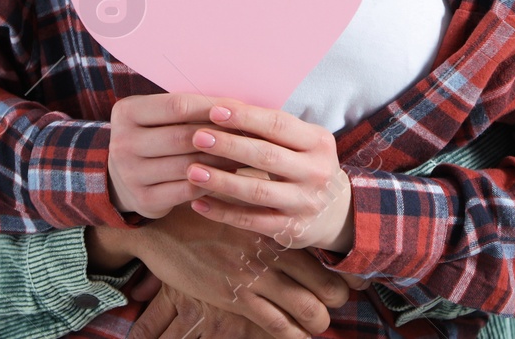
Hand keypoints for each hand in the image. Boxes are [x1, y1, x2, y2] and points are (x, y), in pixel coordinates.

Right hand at [108, 93, 245, 218]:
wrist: (121, 177)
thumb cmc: (153, 136)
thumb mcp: (157, 115)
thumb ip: (187, 108)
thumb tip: (236, 105)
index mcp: (126, 112)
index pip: (177, 106)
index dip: (211, 107)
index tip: (240, 107)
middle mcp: (122, 143)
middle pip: (183, 136)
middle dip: (221, 135)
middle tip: (250, 133)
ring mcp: (130, 174)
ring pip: (188, 165)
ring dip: (222, 160)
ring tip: (246, 154)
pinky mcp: (144, 200)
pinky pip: (188, 190)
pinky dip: (213, 182)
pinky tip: (230, 175)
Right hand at [121, 194, 361, 338]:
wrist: (163, 232)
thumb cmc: (200, 208)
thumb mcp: (236, 196)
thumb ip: (263, 199)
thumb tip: (282, 190)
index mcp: (277, 228)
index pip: (322, 255)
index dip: (342, 272)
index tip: (351, 282)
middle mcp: (274, 255)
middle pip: (326, 287)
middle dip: (336, 300)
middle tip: (338, 304)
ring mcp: (258, 279)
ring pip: (305, 310)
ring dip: (316, 322)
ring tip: (318, 324)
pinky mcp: (237, 298)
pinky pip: (275, 325)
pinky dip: (291, 335)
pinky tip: (295, 336)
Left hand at [185, 100, 355, 252]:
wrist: (334, 213)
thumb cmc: (305, 165)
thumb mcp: (303, 142)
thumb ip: (272, 129)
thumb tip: (225, 108)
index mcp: (319, 142)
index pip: (279, 125)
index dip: (246, 117)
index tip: (214, 111)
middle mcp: (316, 172)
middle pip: (266, 156)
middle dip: (229, 145)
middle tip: (197, 137)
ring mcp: (304, 203)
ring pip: (256, 191)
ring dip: (221, 181)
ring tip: (192, 171)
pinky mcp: (290, 229)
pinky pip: (251, 221)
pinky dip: (222, 213)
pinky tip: (199, 203)